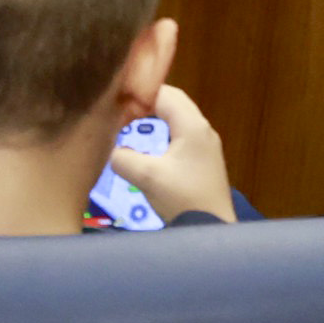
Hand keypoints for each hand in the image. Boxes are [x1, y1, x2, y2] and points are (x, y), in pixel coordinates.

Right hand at [111, 83, 235, 221]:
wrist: (211, 230)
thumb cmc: (182, 198)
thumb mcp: (147, 177)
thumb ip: (124, 159)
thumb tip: (112, 151)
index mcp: (192, 126)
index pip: (166, 94)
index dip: (141, 93)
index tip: (118, 99)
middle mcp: (203, 128)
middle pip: (175, 102)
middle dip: (149, 101)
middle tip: (123, 107)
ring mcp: (207, 144)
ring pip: (180, 117)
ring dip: (158, 115)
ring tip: (134, 120)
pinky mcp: (206, 159)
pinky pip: (184, 133)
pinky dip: (166, 130)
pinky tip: (153, 143)